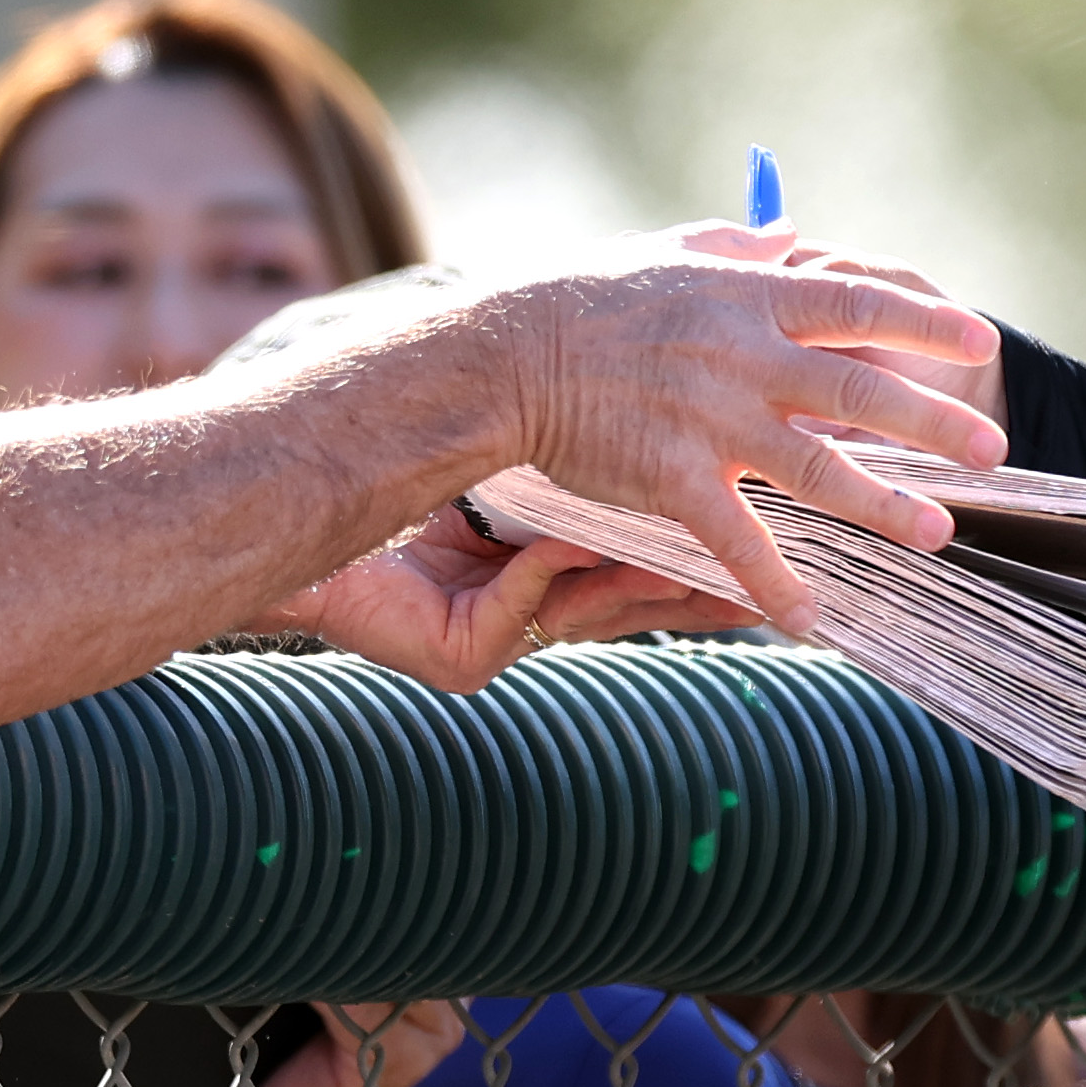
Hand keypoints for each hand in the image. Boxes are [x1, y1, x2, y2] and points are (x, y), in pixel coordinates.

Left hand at [267, 508, 745, 690]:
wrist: (311, 550)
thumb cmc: (402, 513)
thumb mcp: (506, 493)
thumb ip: (579, 480)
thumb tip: (667, 429)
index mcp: (558, 581)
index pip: (653, 572)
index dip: (716, 560)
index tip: (774, 531)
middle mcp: (538, 621)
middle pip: (638, 606)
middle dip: (701, 586)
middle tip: (761, 569)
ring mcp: (503, 645)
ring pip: (589, 615)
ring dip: (638, 583)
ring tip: (689, 558)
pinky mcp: (464, 657)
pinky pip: (522, 605)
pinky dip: (550, 570)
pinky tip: (574, 540)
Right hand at [490, 243, 1006, 631]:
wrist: (508, 354)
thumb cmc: (586, 297)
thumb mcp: (670, 252)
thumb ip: (741, 250)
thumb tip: (792, 236)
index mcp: (752, 300)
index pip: (861, 305)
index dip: (925, 324)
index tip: (978, 338)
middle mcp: (745, 357)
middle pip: (862, 392)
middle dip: (936, 422)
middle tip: (994, 451)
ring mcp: (712, 420)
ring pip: (818, 470)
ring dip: (885, 505)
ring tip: (940, 533)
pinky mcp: (674, 477)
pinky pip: (739, 539)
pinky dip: (776, 582)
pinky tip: (813, 617)